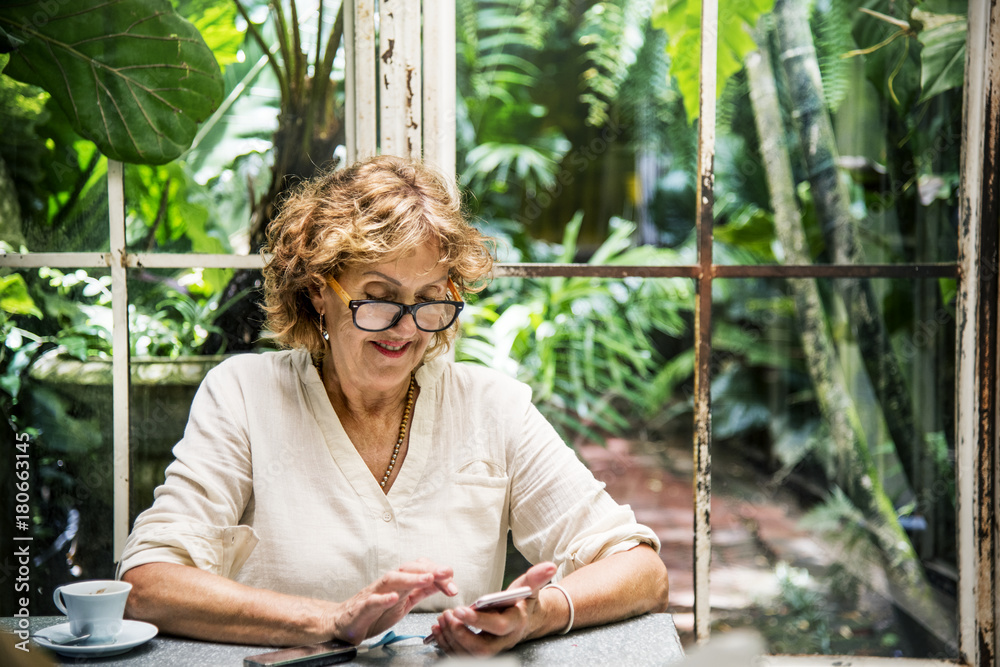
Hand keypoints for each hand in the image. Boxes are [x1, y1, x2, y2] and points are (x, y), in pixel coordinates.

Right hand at [330, 558, 456, 643]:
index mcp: (400, 584)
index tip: (454, 582)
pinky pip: (372, 601)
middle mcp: (388, 584)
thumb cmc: (373, 613)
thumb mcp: (403, 602)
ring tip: (428, 578)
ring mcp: (374, 594)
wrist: (343, 624)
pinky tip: (393, 597)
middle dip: (430, 570)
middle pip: (409, 569)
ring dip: (411, 578)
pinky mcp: (361, 608)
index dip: (438, 574)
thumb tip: (441, 582)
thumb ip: (420, 592)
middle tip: (448, 573)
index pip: (420, 571)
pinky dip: (383, 598)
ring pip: (392, 579)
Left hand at [428, 561, 557, 656]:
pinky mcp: (480, 652)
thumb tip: (550, 565)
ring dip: (451, 639)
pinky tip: (438, 630)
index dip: (478, 620)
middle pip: (482, 649)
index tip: (459, 608)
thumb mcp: (529, 588)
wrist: (526, 621)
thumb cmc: (523, 602)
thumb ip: (536, 578)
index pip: (497, 626)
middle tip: (447, 616)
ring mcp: (492, 649)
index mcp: (515, 623)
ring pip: (469, 655)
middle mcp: (504, 641)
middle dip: (461, 634)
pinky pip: (461, 655)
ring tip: (441, 620)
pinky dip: (446, 645)